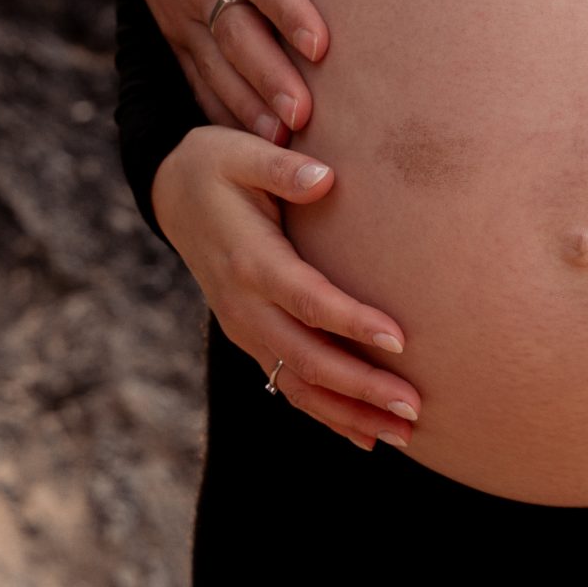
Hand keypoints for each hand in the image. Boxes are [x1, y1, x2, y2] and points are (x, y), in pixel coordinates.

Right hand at [74, 0, 338, 140]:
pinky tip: (242, 145)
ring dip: (246, 106)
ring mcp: (181, 9)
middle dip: (270, 79)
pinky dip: (217, 110)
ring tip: (278, 145)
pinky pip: (194, 75)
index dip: (289, 12)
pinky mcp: (173, 29)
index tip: (321, 46)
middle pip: (238, 34)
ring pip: (215, 65)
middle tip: (302, 117)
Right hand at [152, 127, 420, 453]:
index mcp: (250, 262)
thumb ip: (281, 168)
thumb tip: (325, 179)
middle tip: (415, 407)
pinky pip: (288, 385)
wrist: (172, 193)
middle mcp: (244, 307)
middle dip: (362, 388)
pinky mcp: (250, 337)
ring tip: (405, 434)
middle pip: (307, 360)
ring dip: (350, 413)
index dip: (351, 323)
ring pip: (299, 385)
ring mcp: (244, 329)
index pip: (307, 302)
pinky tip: (365, 434)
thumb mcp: (241, 152)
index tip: (401, 339)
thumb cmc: (217, 165)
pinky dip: (326, 413)